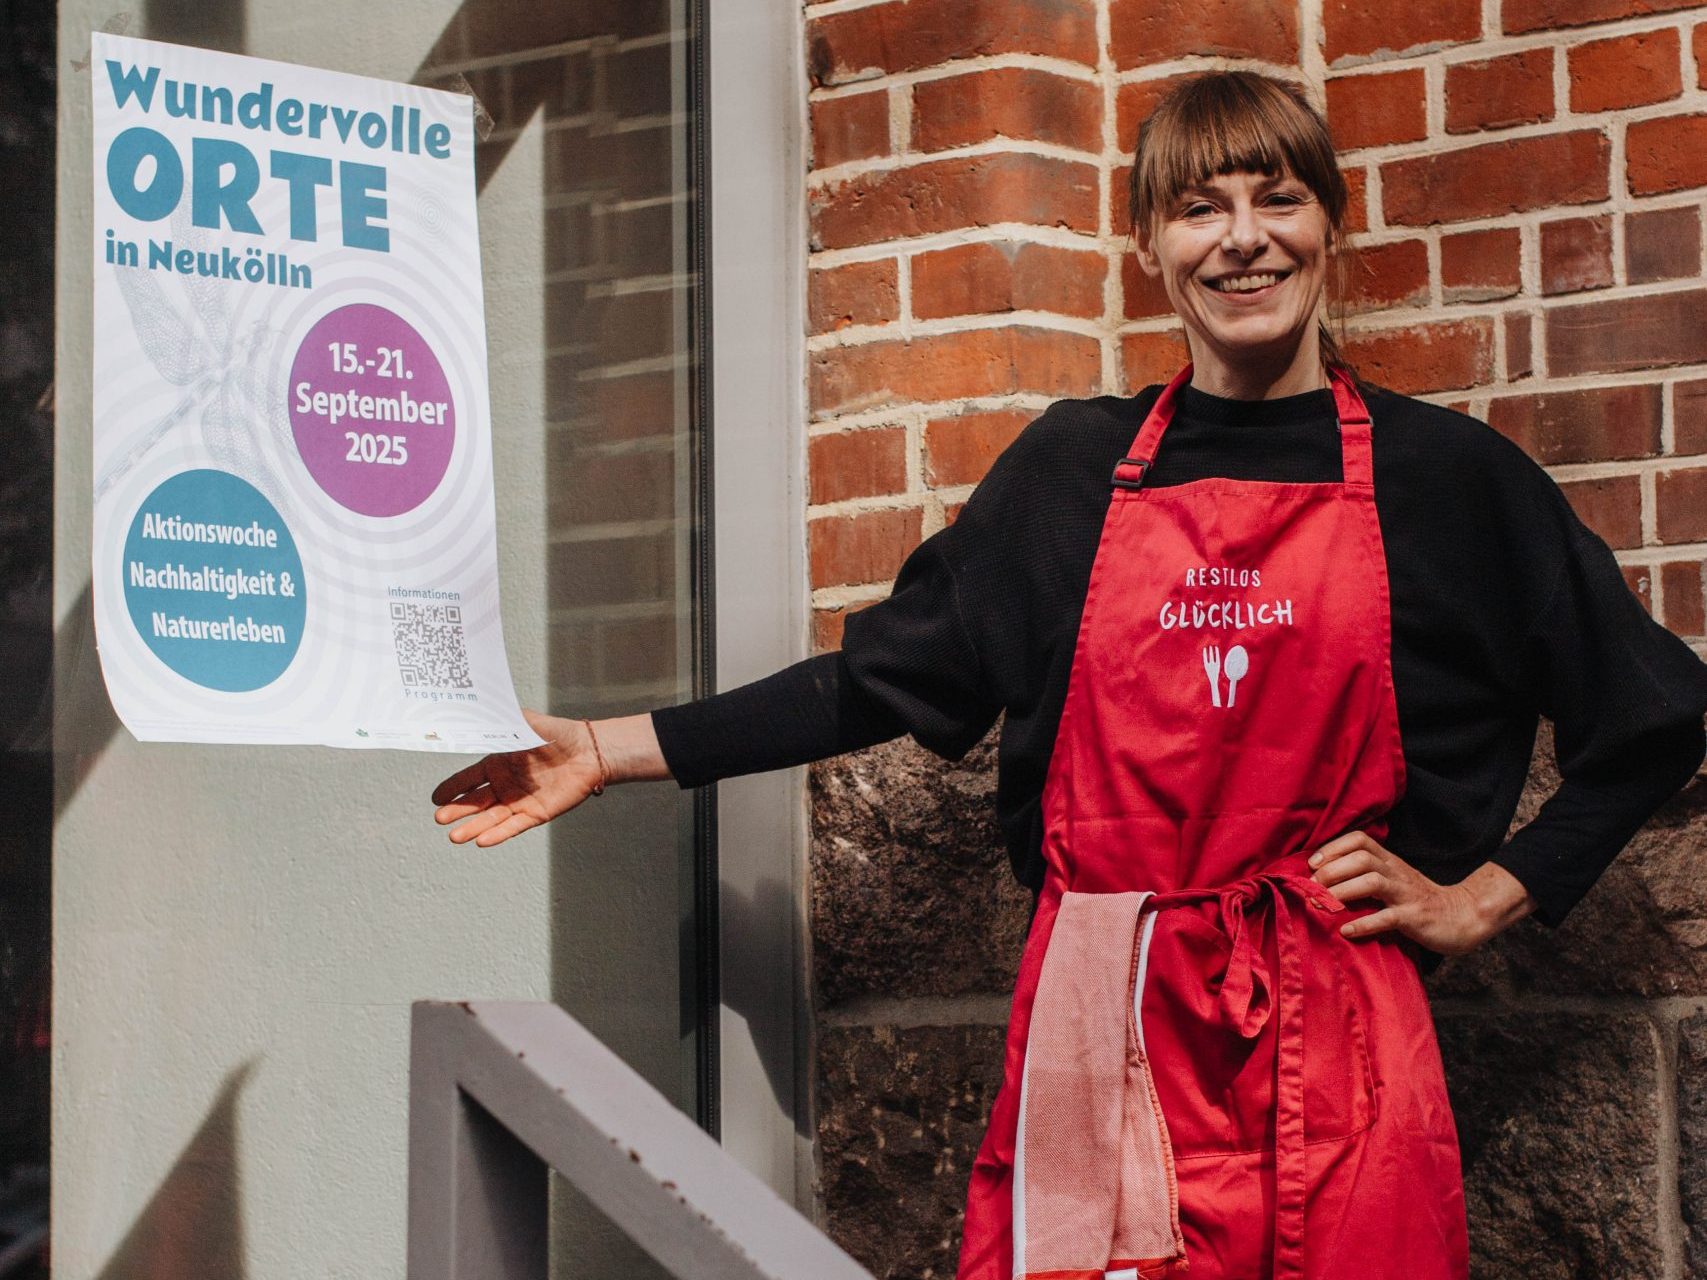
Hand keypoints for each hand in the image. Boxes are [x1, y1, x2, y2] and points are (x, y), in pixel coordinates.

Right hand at [431, 709, 602, 846]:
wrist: (589, 750)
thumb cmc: (558, 733)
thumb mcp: (526, 723)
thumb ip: (502, 722)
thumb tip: (477, 712)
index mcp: (498, 763)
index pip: (468, 779)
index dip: (452, 788)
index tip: (435, 798)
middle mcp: (505, 785)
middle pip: (475, 802)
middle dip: (457, 811)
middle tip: (440, 819)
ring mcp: (519, 801)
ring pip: (491, 818)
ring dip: (473, 828)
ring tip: (454, 837)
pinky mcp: (536, 813)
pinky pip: (514, 826)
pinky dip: (498, 834)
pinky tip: (481, 841)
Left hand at [1307, 830, 1533, 955]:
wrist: (1461, 917)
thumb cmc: (1417, 899)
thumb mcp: (1392, 879)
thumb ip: (1366, 874)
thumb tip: (1323, 875)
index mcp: (1390, 861)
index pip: (1360, 840)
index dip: (1333, 848)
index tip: (1312, 863)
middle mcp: (1397, 873)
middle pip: (1361, 859)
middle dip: (1331, 871)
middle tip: (1311, 887)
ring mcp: (1406, 895)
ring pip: (1372, 882)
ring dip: (1342, 892)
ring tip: (1321, 904)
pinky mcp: (1414, 918)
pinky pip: (1387, 918)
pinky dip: (1364, 924)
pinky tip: (1346, 931)